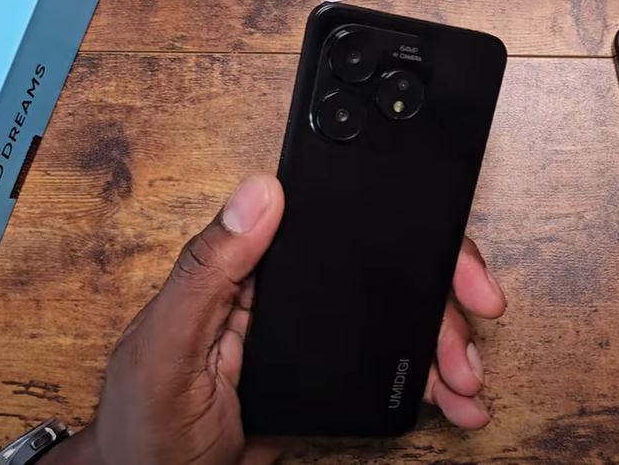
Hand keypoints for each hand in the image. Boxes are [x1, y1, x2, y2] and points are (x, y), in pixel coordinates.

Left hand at [46, 175, 505, 463]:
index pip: (339, 228)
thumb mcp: (168, 346)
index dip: (405, 235)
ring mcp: (316, 335)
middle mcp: (290, 292)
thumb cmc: (145, 425)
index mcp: (251, 269)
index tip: (449, 261)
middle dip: (443, 302)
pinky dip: (427, 383)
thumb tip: (258, 193)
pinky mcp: (328, 376)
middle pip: (387, 274)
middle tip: (472, 334)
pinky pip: (389, 367)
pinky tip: (449, 399)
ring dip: (444, 347)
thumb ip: (207, 272)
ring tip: (465, 384)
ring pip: (399, 322)